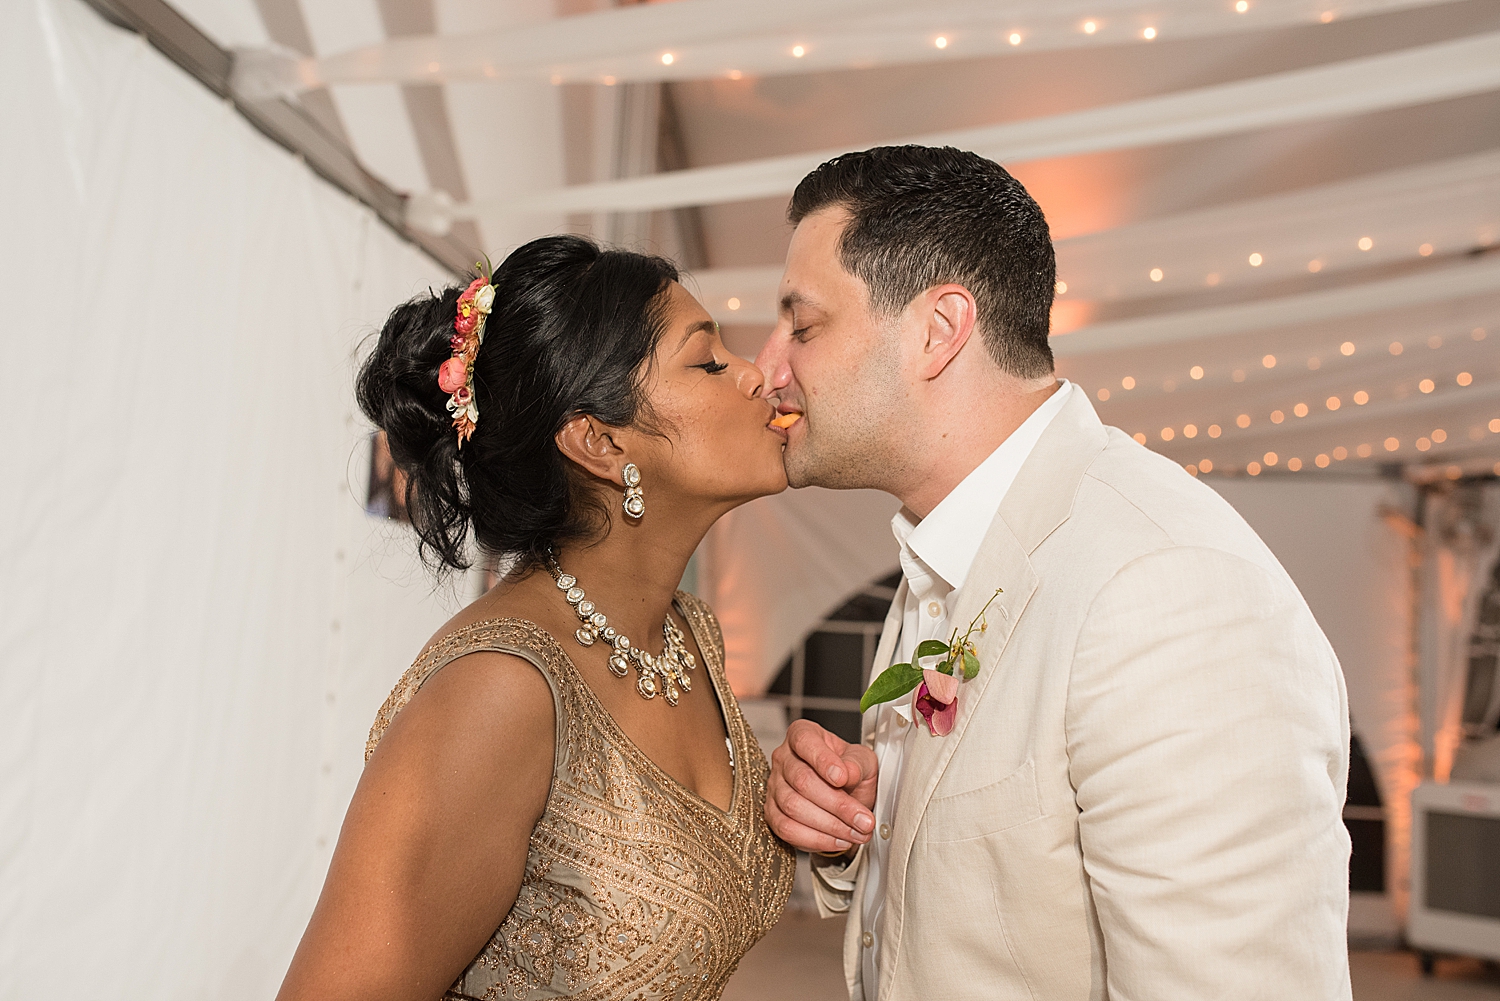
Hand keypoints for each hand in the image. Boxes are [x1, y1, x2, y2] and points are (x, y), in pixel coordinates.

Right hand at [765, 719, 877, 853]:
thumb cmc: (849, 771)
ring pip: (793, 807)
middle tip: (863, 819)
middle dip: (837, 805)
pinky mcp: (772, 813)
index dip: (822, 760)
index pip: (805, 742)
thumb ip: (857, 763)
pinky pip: (787, 829)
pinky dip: (815, 839)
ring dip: (829, 825)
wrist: (844, 794)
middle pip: (802, 781)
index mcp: (803, 735)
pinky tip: (838, 840)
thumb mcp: (863, 761)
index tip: (842, 778)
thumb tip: (848, 772)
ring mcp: (774, 786)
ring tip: (855, 832)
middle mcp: (784, 758)